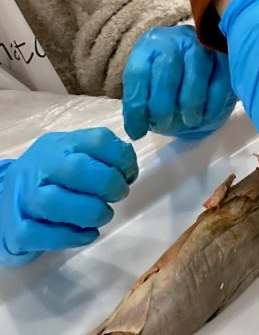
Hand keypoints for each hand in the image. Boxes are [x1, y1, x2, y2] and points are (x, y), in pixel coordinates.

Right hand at [0, 128, 137, 266]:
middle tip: (117, 195)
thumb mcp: (75, 154)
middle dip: (108, 184)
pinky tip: (88, 234)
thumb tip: (128, 167)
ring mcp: (24, 198)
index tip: (129, 174)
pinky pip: (40, 235)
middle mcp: (39, 167)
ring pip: (53, 202)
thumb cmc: (53, 176)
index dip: (123, 158)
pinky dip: (71, 237)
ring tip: (103, 216)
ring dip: (90, 212)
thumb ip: (104, 155)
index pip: (98, 140)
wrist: (5, 200)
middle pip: (77, 169)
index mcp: (60, 145)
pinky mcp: (15, 229)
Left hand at [122, 25, 236, 139]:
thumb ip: (141, 101)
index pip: (138, 74)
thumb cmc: (169, 72)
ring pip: (195, 79)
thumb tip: (136, 131)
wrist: (203, 51)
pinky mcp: (226, 57)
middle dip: (163, 108)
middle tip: (164, 126)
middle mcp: (176, 40)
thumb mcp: (148, 80)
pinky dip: (212, 107)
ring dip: (190, 107)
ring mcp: (203, 46)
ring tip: (188, 122)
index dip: (136, 107)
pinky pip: (219, 85)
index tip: (137, 132)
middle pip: (167, 75)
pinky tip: (205, 117)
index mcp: (149, 46)